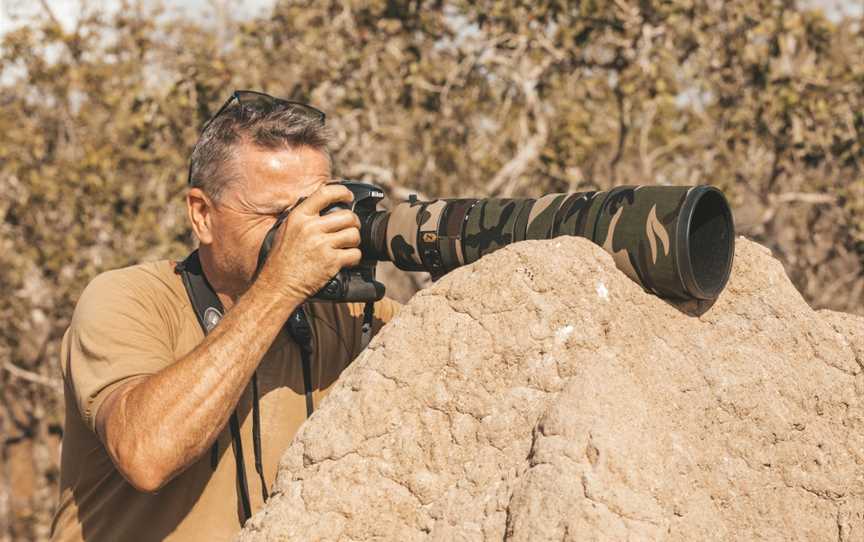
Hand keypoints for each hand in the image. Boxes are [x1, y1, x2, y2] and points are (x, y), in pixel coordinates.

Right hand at [254, 183, 361, 300]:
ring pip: (354, 235)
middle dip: (354, 223)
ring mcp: (322, 244)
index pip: (326, 193)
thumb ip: (302, 218)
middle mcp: (311, 228)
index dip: (342, 193)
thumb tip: (321, 207)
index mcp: (299, 216)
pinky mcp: (331, 261)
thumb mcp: (285, 230)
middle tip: (350, 229)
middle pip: (348, 216)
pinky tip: (346, 260)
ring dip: (354, 241)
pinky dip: (354, 258)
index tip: (349, 197)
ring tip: (347, 246)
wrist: (278, 285)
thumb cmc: (280, 260)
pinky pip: (355, 254)